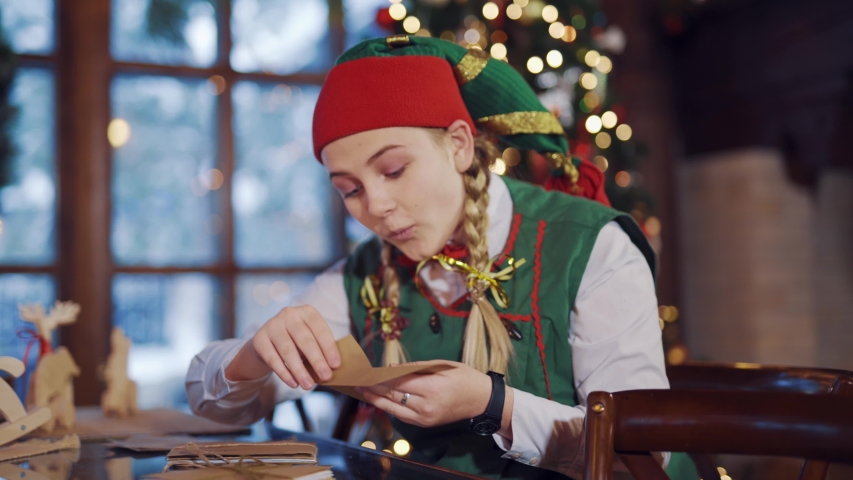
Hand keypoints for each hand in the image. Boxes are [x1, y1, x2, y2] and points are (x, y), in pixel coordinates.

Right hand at [225, 305, 340, 389]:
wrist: (267, 341)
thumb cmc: (297, 340)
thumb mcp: (310, 338)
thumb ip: (320, 348)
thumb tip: (332, 368)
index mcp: (307, 312)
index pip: (320, 329)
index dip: (329, 348)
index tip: (336, 365)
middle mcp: (289, 315)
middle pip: (305, 340)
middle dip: (317, 360)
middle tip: (326, 377)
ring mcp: (272, 325)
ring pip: (288, 351)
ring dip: (300, 370)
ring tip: (308, 385)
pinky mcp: (259, 339)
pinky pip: (273, 359)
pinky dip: (284, 373)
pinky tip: (293, 383)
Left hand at [358, 361, 513, 437]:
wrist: (482, 401)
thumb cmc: (465, 377)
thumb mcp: (443, 365)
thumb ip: (416, 368)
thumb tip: (391, 368)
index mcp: (432, 388)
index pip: (399, 382)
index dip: (380, 377)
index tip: (366, 370)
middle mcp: (426, 406)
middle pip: (393, 396)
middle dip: (374, 388)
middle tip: (357, 380)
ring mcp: (425, 418)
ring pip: (394, 409)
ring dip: (376, 400)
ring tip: (362, 391)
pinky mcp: (425, 424)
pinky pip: (402, 416)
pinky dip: (389, 407)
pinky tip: (378, 400)